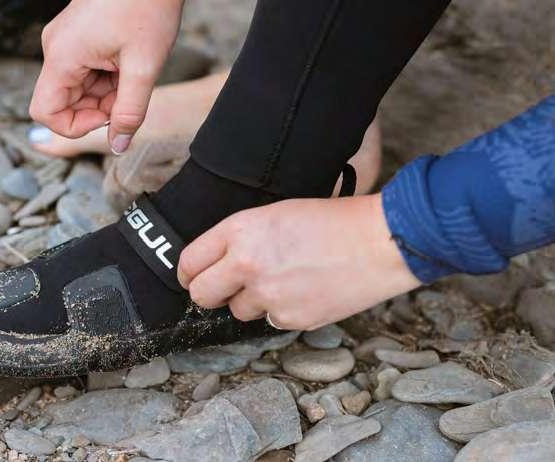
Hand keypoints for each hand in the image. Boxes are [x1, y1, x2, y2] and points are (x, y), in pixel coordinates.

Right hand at [29, 0, 183, 153]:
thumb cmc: (147, 5)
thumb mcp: (143, 68)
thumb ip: (130, 112)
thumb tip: (118, 146)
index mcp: (63, 56)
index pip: (45, 112)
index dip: (76, 126)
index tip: (108, 116)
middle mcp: (57, 48)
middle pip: (65, 102)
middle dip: (98, 108)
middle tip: (129, 94)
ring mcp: (66, 42)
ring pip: (78, 88)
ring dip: (106, 93)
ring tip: (132, 73)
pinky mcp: (78, 37)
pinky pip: (85, 72)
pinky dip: (107, 77)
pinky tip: (128, 63)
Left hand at [178, 194, 420, 329]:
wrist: (379, 241)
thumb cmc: (332, 220)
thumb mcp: (275, 213)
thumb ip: (240, 238)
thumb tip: (215, 264)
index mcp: (240, 230)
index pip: (189, 261)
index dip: (188, 273)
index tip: (192, 277)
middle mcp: (247, 264)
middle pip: (202, 294)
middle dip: (209, 294)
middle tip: (224, 289)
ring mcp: (268, 295)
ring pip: (238, 311)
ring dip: (252, 301)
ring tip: (284, 279)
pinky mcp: (291, 319)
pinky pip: (271, 321)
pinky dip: (283, 311)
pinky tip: (305, 290)